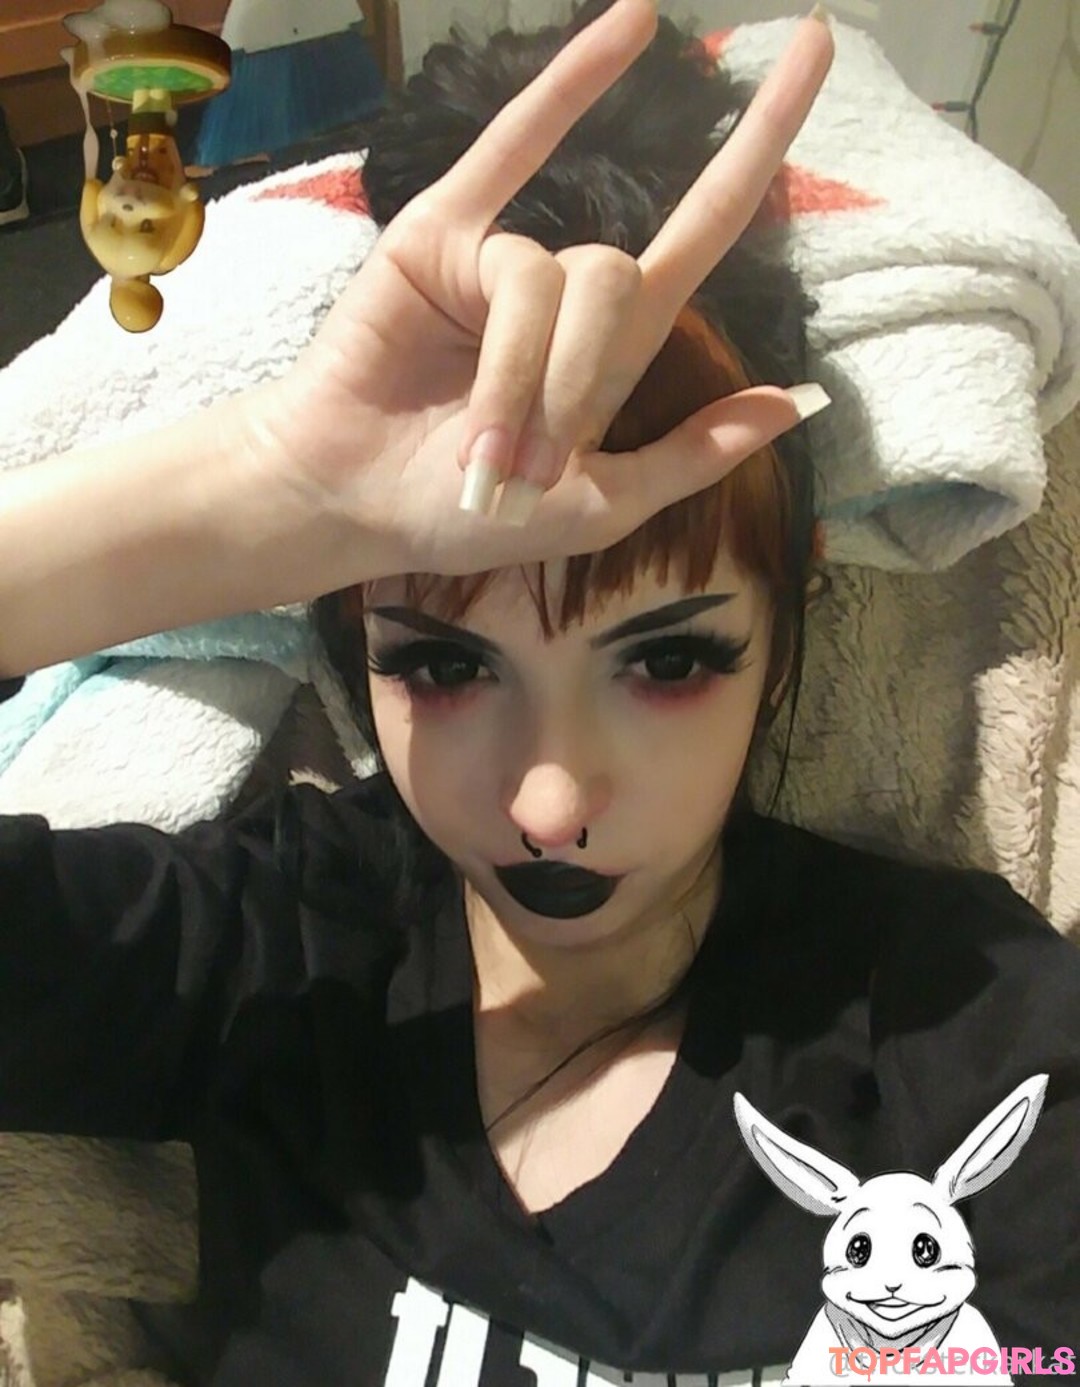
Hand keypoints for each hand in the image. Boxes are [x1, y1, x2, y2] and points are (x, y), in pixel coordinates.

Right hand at [250, 0, 833, 583]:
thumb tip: (795, 403)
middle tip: (526, 464)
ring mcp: (506, 258)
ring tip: (483, 447)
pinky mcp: (443, 235)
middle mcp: (568, 292)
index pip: (708, 230)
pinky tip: (635, 26)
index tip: (822, 46)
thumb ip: (692, 456)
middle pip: (617, 279)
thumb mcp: (602, 507)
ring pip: (547, 273)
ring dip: (520, 375)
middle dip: (574, 379)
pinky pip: (510, 151)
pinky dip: (569, 87)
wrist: (357, 506)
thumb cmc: (470, 517)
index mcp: (616, 349)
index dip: (763, 148)